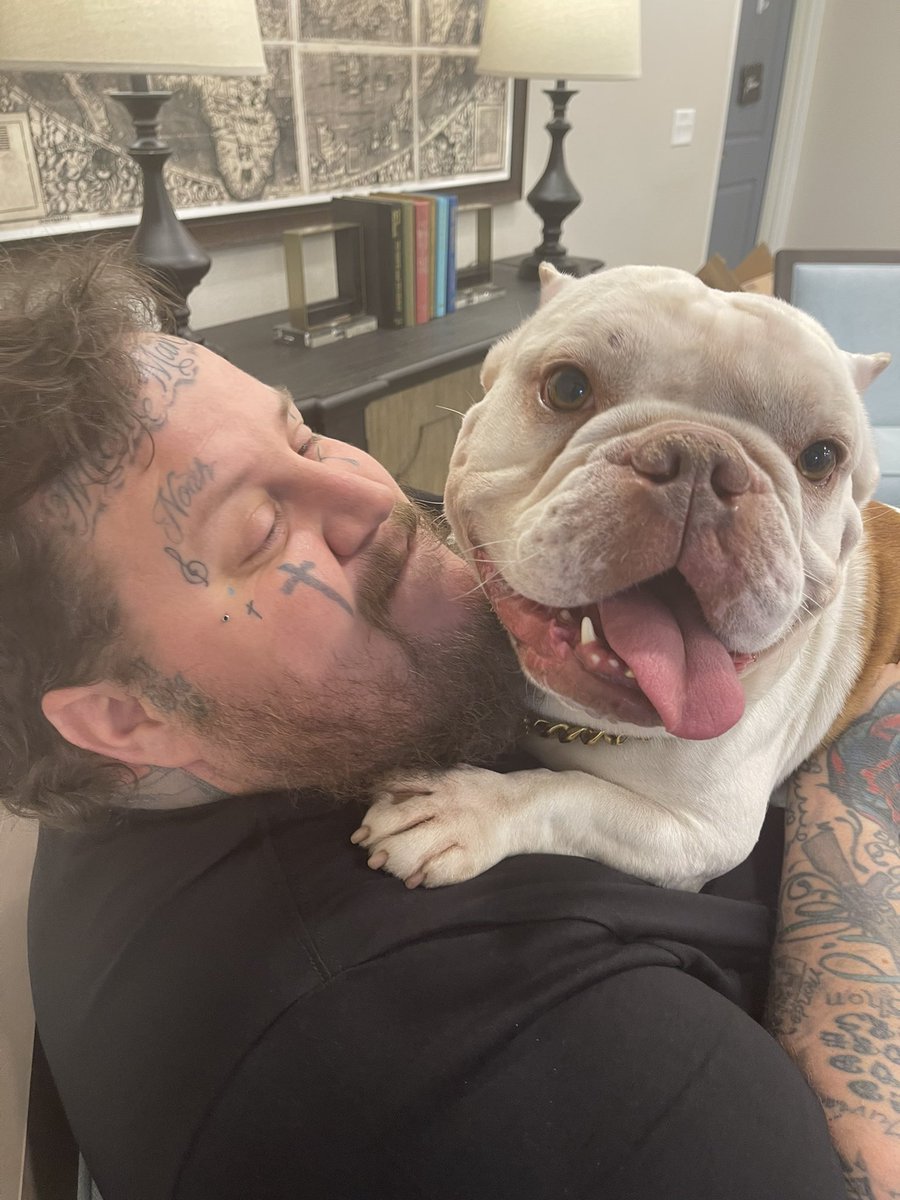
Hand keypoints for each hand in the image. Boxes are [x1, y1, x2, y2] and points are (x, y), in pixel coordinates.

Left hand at [352, 765, 513, 887]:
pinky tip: (413, 881)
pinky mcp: (471, 855)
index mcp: (441, 781)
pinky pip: (441, 869)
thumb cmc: (480, 791)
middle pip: (400, 816)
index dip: (374, 806)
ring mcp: (458, 830)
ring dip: (393, 857)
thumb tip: (379, 789)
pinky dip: (423, 876)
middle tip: (363, 845)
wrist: (523, 808)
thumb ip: (422, 780)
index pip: (398, 788)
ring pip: (415, 845)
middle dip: (376, 833)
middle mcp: (447, 804)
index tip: (361, 826)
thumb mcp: (453, 773)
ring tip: (380, 864)